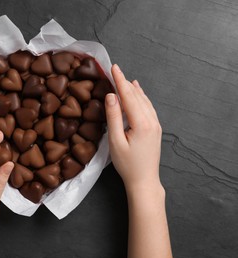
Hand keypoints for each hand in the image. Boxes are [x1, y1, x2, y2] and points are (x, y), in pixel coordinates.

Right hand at [105, 64, 171, 257]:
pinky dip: (142, 97)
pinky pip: (149, 107)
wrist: (144, 180)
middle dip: (125, 82)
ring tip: (126, 78)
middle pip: (137, 96)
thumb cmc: (127, 164)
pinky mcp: (155, 129)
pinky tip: (139, 93)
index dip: (120, 81)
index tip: (113, 67)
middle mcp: (151, 121)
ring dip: (134, 89)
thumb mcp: (115, 141)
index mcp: (141, 123)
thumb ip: (113, 117)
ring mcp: (156, 125)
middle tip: (115, 70)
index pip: (129, 96)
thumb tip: (111, 95)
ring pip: (144, 101)